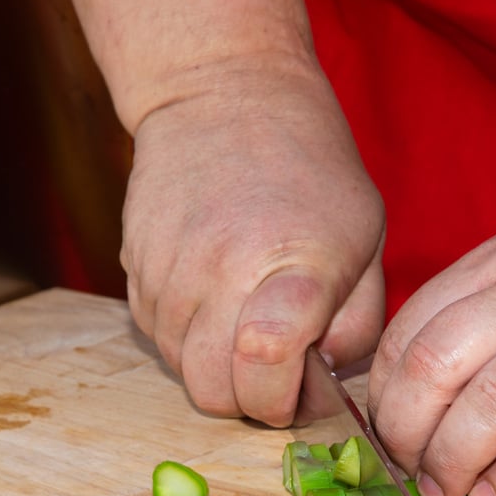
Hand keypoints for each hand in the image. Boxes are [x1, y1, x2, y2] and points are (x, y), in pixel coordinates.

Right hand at [121, 62, 385, 426]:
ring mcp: (168, 273)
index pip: (266, 367)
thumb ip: (358, 321)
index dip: (285, 402)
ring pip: (181, 372)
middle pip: (215, 393)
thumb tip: (326, 382)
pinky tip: (216, 298)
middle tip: (280, 369)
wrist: (222, 93)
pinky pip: (158, 338)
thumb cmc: (309, 167)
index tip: (305, 389)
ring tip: (248, 321)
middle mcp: (221, 274)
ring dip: (217, 369)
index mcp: (294, 268)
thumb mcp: (364, 237)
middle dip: (251, 401)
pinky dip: (187, 339)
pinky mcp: (131, 269)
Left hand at [367, 200, 495, 495]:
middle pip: (434, 368)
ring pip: (489, 409)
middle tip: (406, 465)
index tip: (383, 427)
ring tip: (444, 489)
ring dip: (452, 462)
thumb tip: (419, 388)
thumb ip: (485, 307)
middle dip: (403, 430)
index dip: (381, 391)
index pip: (411, 329)